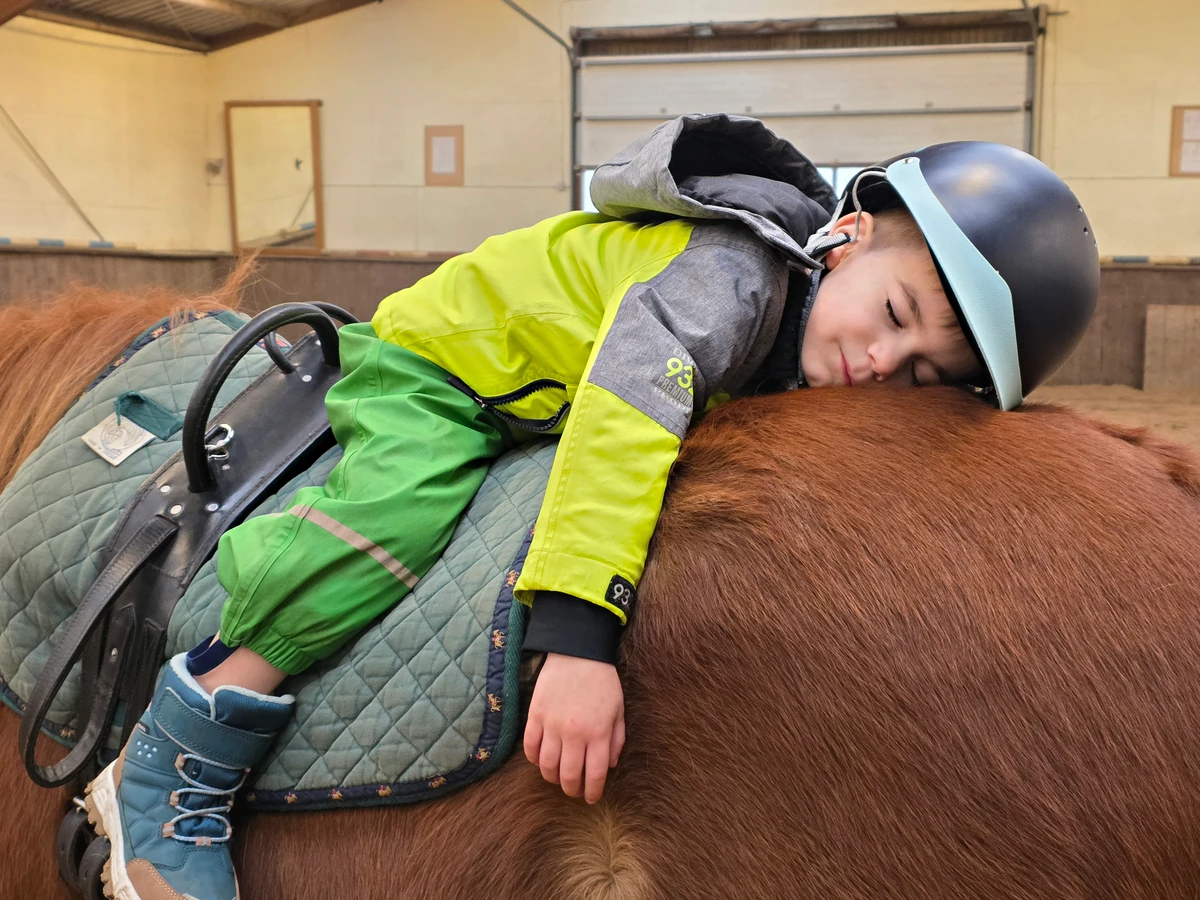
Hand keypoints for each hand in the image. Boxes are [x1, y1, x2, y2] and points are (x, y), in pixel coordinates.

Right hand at [523, 653, 624, 803]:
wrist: (577, 651)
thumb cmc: (603, 681)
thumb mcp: (619, 709)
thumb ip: (617, 739)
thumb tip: (609, 765)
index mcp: (598, 732)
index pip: (594, 774)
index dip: (592, 791)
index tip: (591, 798)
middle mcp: (575, 733)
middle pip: (568, 775)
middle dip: (571, 789)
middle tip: (574, 791)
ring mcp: (552, 725)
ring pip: (547, 766)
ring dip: (552, 777)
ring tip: (557, 777)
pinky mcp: (536, 715)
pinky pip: (530, 747)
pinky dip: (534, 759)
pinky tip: (541, 760)